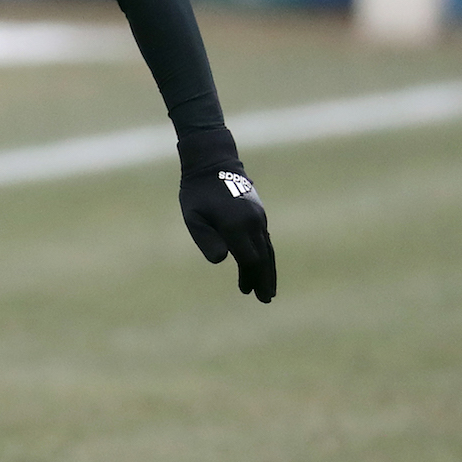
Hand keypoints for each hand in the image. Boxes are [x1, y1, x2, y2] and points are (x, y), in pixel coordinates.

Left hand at [177, 128, 276, 302]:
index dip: (251, 277)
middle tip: (265, 299)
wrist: (212, 163)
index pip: (249, 259)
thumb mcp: (193, 217)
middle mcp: (253, 221)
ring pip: (267, 249)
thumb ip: (206, 239)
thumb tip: (222, 260)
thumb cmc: (197, 193)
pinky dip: (266, 255)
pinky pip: (265, 239)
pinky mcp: (259, 213)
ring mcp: (259, 216)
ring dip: (268, 270)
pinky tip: (263, 266)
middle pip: (262, 257)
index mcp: (236, 225)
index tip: (248, 292)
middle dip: (264, 279)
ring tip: (268, 289)